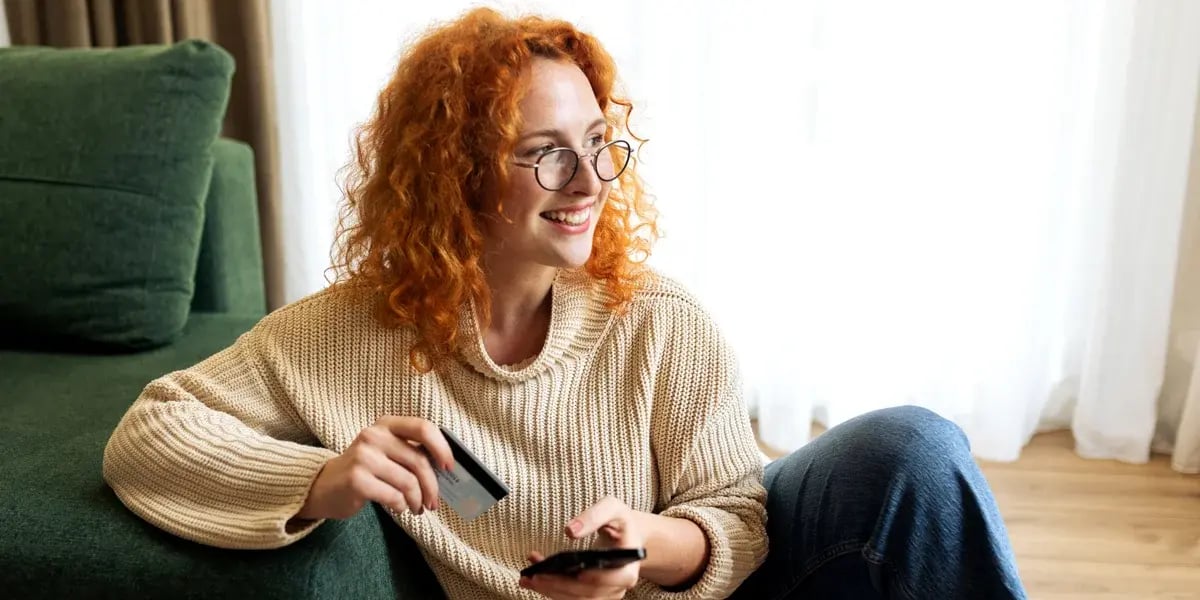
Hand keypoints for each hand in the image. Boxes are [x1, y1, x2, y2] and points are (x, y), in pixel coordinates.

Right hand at [295, 417, 453, 519]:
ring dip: (417, 500)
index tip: (449, 467)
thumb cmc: (364, 470)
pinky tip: (398, 508)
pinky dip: (401, 506)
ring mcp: (363, 457)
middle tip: (433, 503)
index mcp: (386, 424)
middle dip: (432, 486)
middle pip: (419, 461)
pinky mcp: (357, 479)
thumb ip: (410, 453)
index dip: (442, 447)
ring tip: (416, 508)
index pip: (423, 427)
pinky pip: (394, 496)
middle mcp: (374, 435)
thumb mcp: (386, 452)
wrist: (324, 487)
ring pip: (408, 482)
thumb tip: (445, 469)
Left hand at [520, 496, 645, 598]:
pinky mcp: (589, 595)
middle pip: (588, 593)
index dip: (597, 578)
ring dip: (550, 590)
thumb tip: (570, 531)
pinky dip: (550, 588)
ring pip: (575, 598)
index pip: (616, 578)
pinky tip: (532, 577)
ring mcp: (603, 594)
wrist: (624, 536)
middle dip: (560, 585)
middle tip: (536, 575)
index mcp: (629, 566)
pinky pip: (569, 596)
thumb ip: (595, 516)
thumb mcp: (613, 509)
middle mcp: (617, 587)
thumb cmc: (619, 522)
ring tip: (527, 578)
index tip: (578, 573)